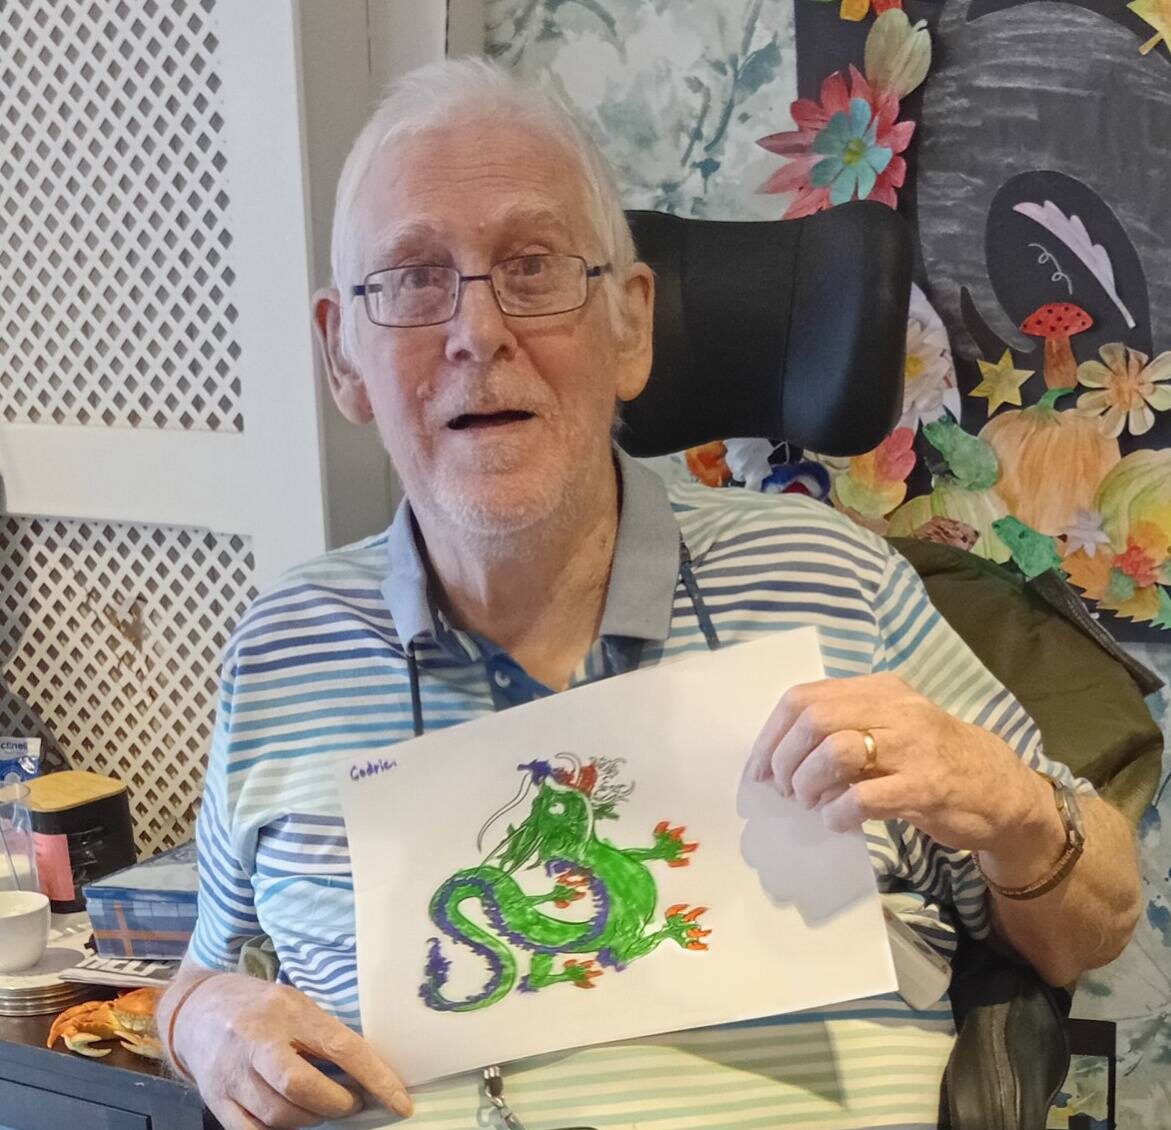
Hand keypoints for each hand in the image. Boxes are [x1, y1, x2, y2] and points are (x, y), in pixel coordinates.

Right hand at [170, 972, 411, 1128]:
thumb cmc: (261, 1007)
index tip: (401, 1102)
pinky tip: (293, 1121)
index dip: (376, 1078)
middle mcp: (257, 1041)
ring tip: (325, 1109)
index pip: (341, 1047)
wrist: (198, 1010)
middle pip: (302, 1087)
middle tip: (353, 1103)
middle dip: (337, 1104)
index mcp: (288, 1010)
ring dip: (312, 1120)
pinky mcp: (215, 1100)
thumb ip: (325, 1034)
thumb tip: (369, 1073)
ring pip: (279, 1116)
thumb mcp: (296, 1003)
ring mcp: (232, 1073)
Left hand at [747, 673, 1041, 850]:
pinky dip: (838, 812)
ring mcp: (914, 747)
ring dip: (809, 783)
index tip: (760, 768)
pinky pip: (864, 797)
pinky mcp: (927, 787)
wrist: (1001, 789)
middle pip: (814, 721)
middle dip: (787, 760)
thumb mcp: (890, 726)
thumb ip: (844, 727)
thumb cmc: (932, 759)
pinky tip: (837, 821)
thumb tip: (779, 754)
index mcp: (880, 690)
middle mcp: (896, 709)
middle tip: (786, 789)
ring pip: (836, 752)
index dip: (772, 735)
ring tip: (810, 802)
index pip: (805, 697)